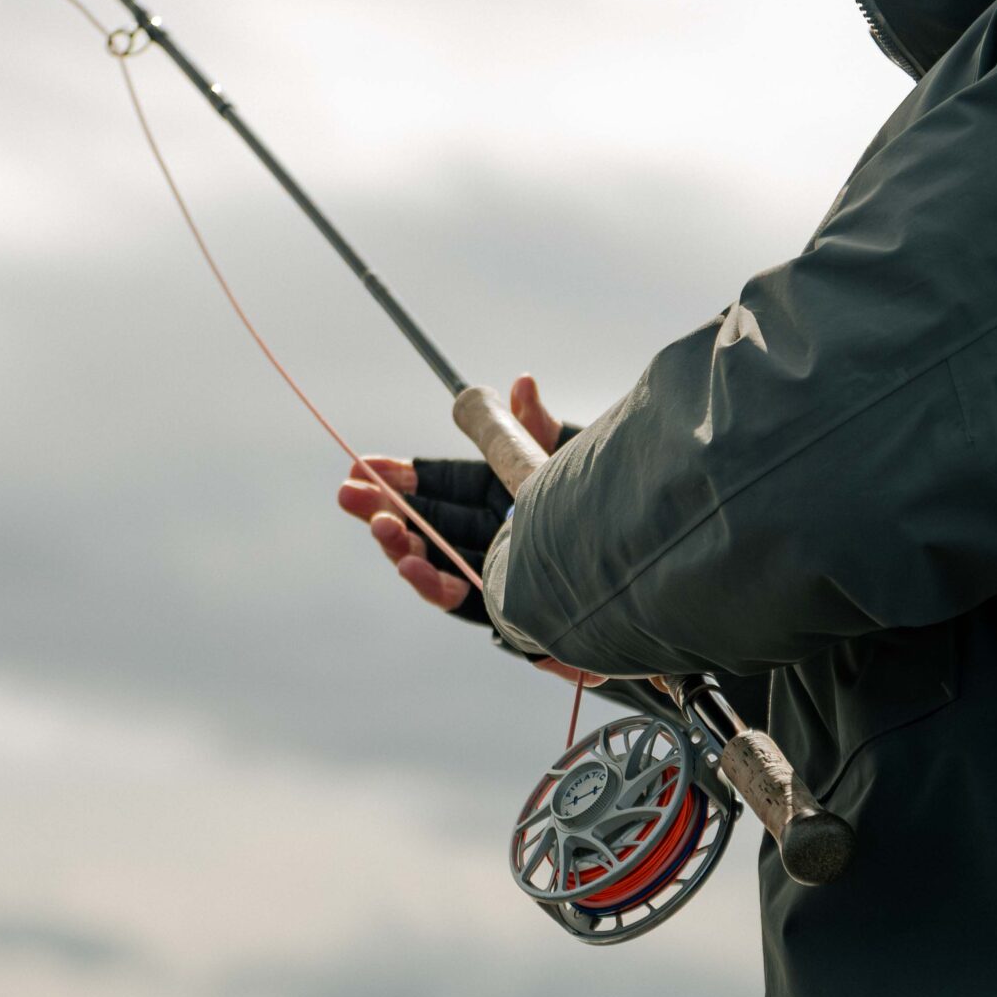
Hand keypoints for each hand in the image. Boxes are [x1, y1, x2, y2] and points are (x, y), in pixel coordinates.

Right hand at [334, 375, 603, 685]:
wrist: (648, 567)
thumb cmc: (615, 510)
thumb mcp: (570, 466)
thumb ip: (539, 431)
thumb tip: (521, 384)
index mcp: (507, 496)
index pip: (444, 483)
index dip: (404, 476)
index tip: (364, 463)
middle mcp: (498, 535)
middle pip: (429, 523)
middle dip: (384, 508)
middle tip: (348, 494)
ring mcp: (500, 573)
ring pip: (436, 562)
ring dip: (402, 546)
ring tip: (380, 528)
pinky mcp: (508, 612)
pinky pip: (461, 600)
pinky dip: (434, 584)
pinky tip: (414, 566)